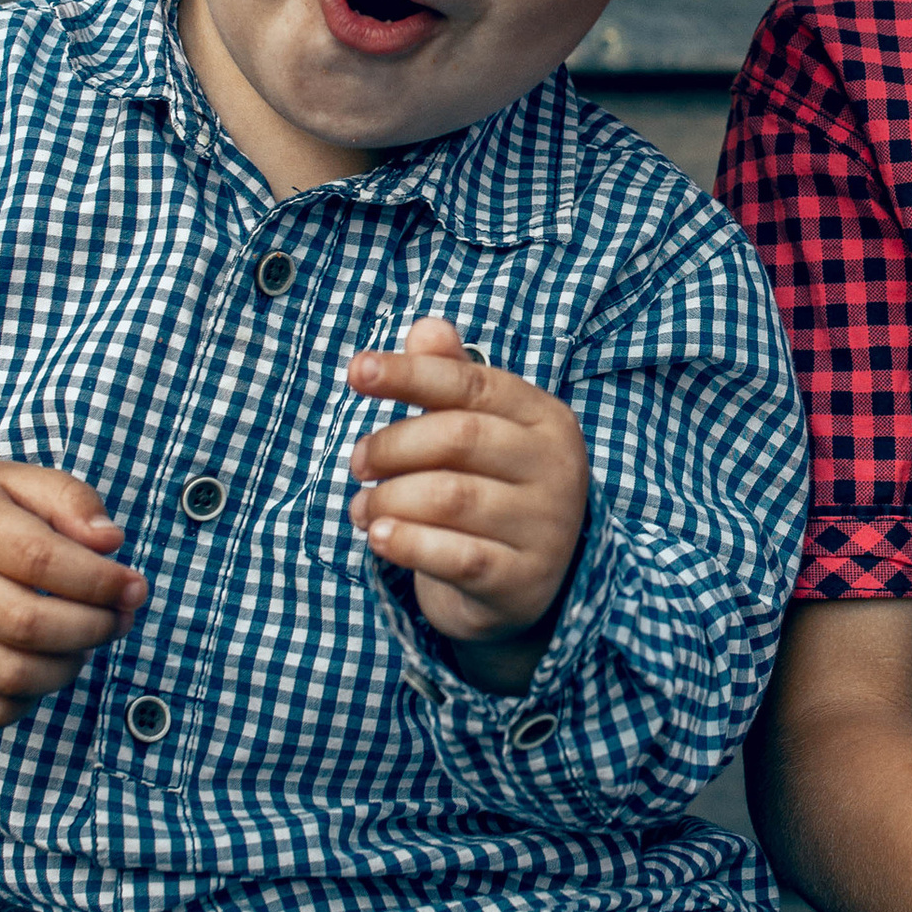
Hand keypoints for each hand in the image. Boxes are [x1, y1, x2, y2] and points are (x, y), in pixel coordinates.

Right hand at [0, 466, 146, 726]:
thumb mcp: (8, 483)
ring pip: (12, 675)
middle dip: (95, 627)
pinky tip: (44, 666)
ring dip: (70, 665)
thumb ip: (67, 499)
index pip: (39, 558)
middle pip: (29, 624)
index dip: (99, 580)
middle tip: (119, 618)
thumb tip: (111, 542)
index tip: (133, 586)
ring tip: (85, 641)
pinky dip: (32, 698)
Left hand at [346, 315, 588, 683]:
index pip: (471, 383)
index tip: (355, 372)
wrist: (523, 584)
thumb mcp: (477, 429)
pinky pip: (456, 557)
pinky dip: (407, 543)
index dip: (409, 373)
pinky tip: (379, 537)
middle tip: (358, 463)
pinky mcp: (523, 580)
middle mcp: (557, 467)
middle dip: (392, 445)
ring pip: (450, 498)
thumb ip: (451, 375)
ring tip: (362, 508)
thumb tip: (425, 327)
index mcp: (545, 417)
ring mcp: (545, 527)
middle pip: (457, 437)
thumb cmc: (490, 488)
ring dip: (388, 500)